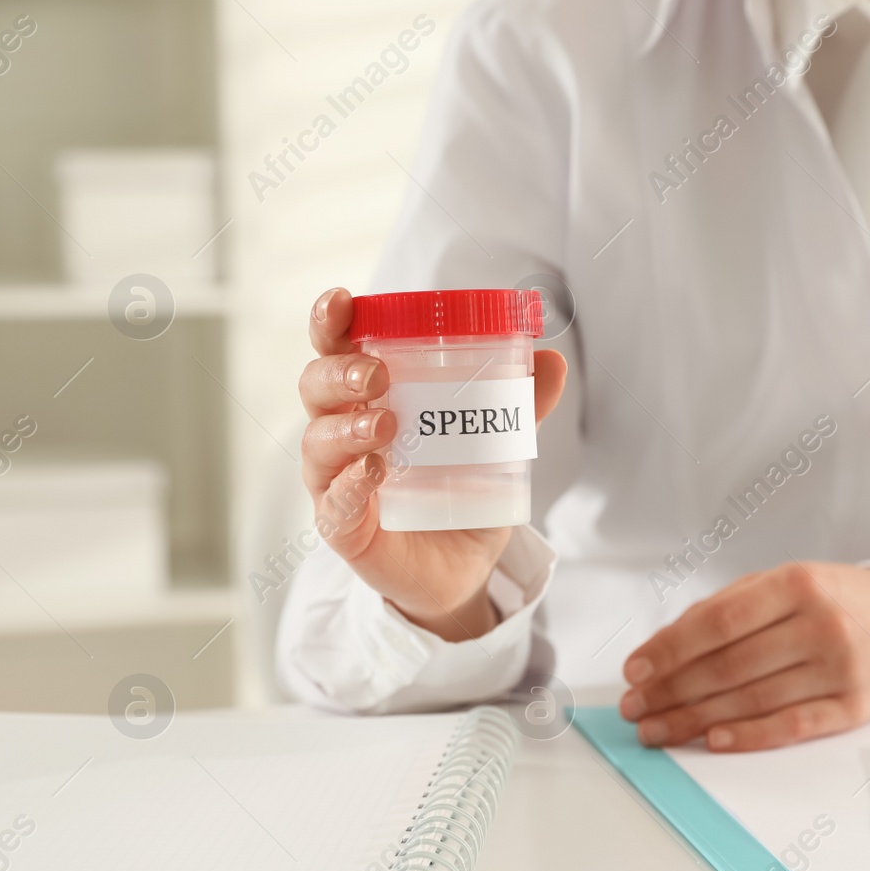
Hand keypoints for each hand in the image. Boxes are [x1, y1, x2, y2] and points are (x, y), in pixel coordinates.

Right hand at [299, 287, 566, 641]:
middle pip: (316, 387)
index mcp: (368, 398)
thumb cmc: (462, 493)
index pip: (337, 350)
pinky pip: (333, 502)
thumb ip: (520, 405)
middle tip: (377, 373)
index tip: (342, 301)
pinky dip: (349, 485)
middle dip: (339, 372)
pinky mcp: (342, 527)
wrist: (461, 569)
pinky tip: (371, 473)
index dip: (332, 323)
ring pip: (318, 441)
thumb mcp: (495, 445)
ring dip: (346, 427)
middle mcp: (341, 433)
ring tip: (386, 424)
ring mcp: (335, 480)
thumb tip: (553, 360)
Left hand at [618, 562, 869, 750]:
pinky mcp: (852, 707)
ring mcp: (839, 668)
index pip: (718, 622)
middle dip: (672, 690)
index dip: (669, 649)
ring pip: (753, 699)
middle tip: (636, 707)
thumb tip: (665, 647)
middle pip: (729, 666)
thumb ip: (727, 607)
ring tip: (658, 728)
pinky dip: (748, 736)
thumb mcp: (784, 583)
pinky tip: (713, 741)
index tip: (635, 670)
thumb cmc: (831, 601)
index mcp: (797, 584)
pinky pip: (791, 726)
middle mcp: (820, 624)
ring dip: (696, 719)